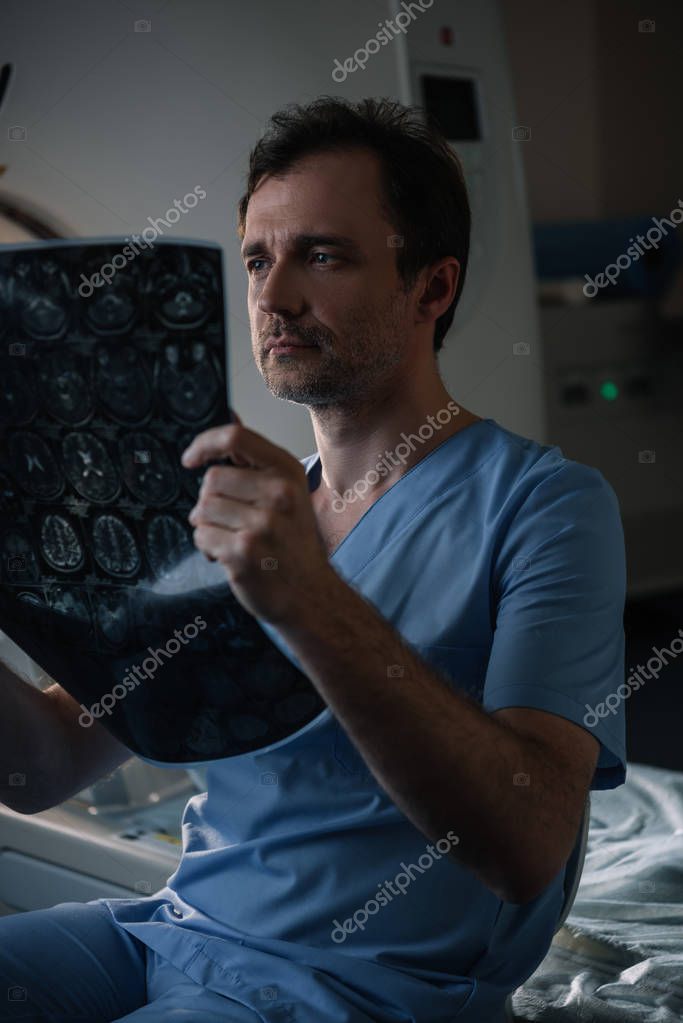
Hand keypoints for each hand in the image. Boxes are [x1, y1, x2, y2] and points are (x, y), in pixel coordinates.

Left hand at [182, 414, 333, 624]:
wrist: (311, 594)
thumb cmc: (294, 542)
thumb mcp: (288, 492)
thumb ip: (255, 459)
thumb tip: (229, 413)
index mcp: (287, 472)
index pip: (235, 437)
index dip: (204, 444)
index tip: (191, 459)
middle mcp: (279, 494)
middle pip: (210, 480)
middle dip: (209, 501)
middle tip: (227, 519)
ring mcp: (262, 524)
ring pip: (202, 510)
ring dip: (207, 526)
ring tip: (230, 539)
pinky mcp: (244, 552)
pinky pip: (201, 537)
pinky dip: (207, 548)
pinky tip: (228, 555)